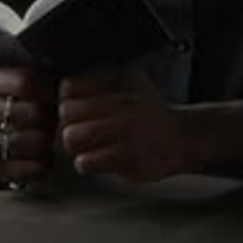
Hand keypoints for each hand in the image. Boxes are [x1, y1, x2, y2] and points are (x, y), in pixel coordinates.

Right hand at [0, 67, 56, 183]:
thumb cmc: (15, 95)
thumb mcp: (18, 75)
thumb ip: (39, 75)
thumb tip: (68, 80)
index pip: (25, 82)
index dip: (47, 88)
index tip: (54, 94)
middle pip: (30, 114)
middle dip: (48, 117)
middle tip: (53, 118)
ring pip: (27, 143)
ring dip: (45, 141)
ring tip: (49, 136)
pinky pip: (26, 171)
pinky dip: (43, 166)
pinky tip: (46, 156)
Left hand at [58, 70, 184, 181]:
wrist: (181, 137)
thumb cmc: (147, 112)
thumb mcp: (129, 82)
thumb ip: (98, 81)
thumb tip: (61, 89)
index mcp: (121, 79)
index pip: (71, 85)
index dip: (67, 99)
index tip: (75, 107)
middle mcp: (124, 101)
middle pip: (67, 111)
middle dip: (68, 123)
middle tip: (79, 128)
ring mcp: (127, 129)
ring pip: (72, 136)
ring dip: (74, 145)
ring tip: (86, 145)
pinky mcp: (128, 157)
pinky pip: (86, 162)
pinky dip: (86, 163)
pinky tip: (98, 159)